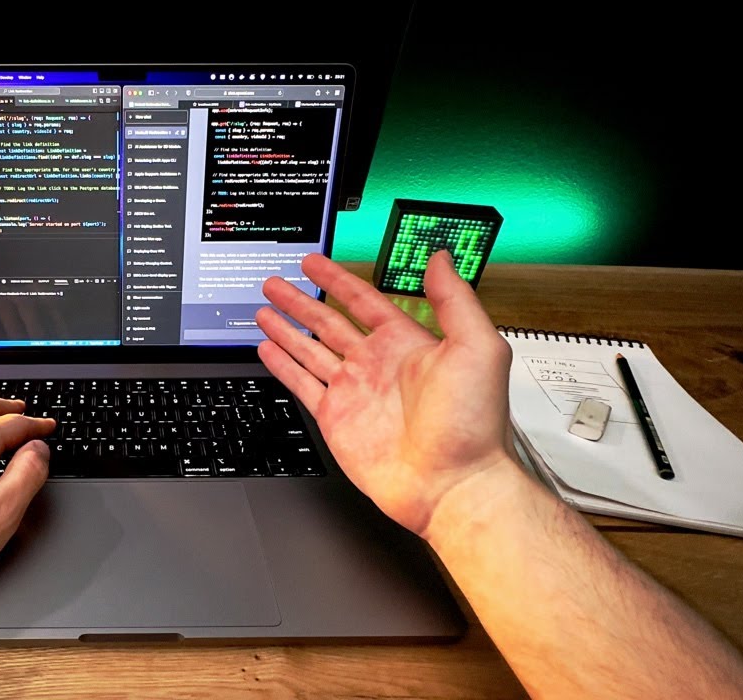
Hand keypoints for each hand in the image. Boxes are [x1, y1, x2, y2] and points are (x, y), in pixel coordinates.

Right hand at [255, 251, 513, 537]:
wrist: (451, 484)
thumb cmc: (472, 425)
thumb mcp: (477, 347)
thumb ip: (454, 299)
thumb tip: (441, 259)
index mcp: (407, 344)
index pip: (363, 301)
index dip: (337, 280)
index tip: (315, 264)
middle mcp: (377, 365)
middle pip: (328, 322)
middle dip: (301, 301)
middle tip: (277, 283)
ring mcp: (354, 393)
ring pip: (309, 351)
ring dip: (286, 330)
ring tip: (265, 310)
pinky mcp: (336, 420)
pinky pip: (302, 386)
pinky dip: (283, 367)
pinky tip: (269, 350)